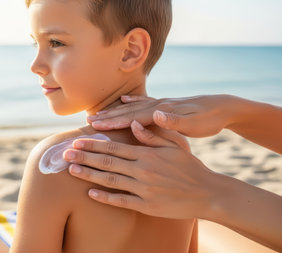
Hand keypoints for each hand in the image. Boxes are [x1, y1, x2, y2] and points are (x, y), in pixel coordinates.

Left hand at [63, 121, 217, 218]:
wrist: (207, 193)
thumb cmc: (190, 167)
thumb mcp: (175, 146)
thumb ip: (153, 136)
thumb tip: (134, 124)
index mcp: (147, 153)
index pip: (114, 146)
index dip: (93, 143)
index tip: (77, 140)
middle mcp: (143, 170)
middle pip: (107, 161)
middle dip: (84, 156)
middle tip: (65, 153)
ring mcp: (144, 189)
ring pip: (110, 180)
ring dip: (89, 174)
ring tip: (72, 169)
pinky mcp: (147, 206)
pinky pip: (121, 201)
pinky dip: (105, 197)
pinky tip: (90, 193)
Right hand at [87, 94, 233, 137]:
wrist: (223, 106)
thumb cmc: (209, 119)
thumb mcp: (195, 123)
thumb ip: (174, 120)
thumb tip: (156, 115)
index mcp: (162, 111)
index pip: (133, 117)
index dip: (114, 122)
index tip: (96, 126)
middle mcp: (157, 105)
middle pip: (128, 110)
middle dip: (108, 116)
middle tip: (88, 120)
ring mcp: (160, 103)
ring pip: (132, 106)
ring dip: (114, 110)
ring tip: (99, 113)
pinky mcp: (164, 105)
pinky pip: (143, 102)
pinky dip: (131, 101)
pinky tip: (123, 99)